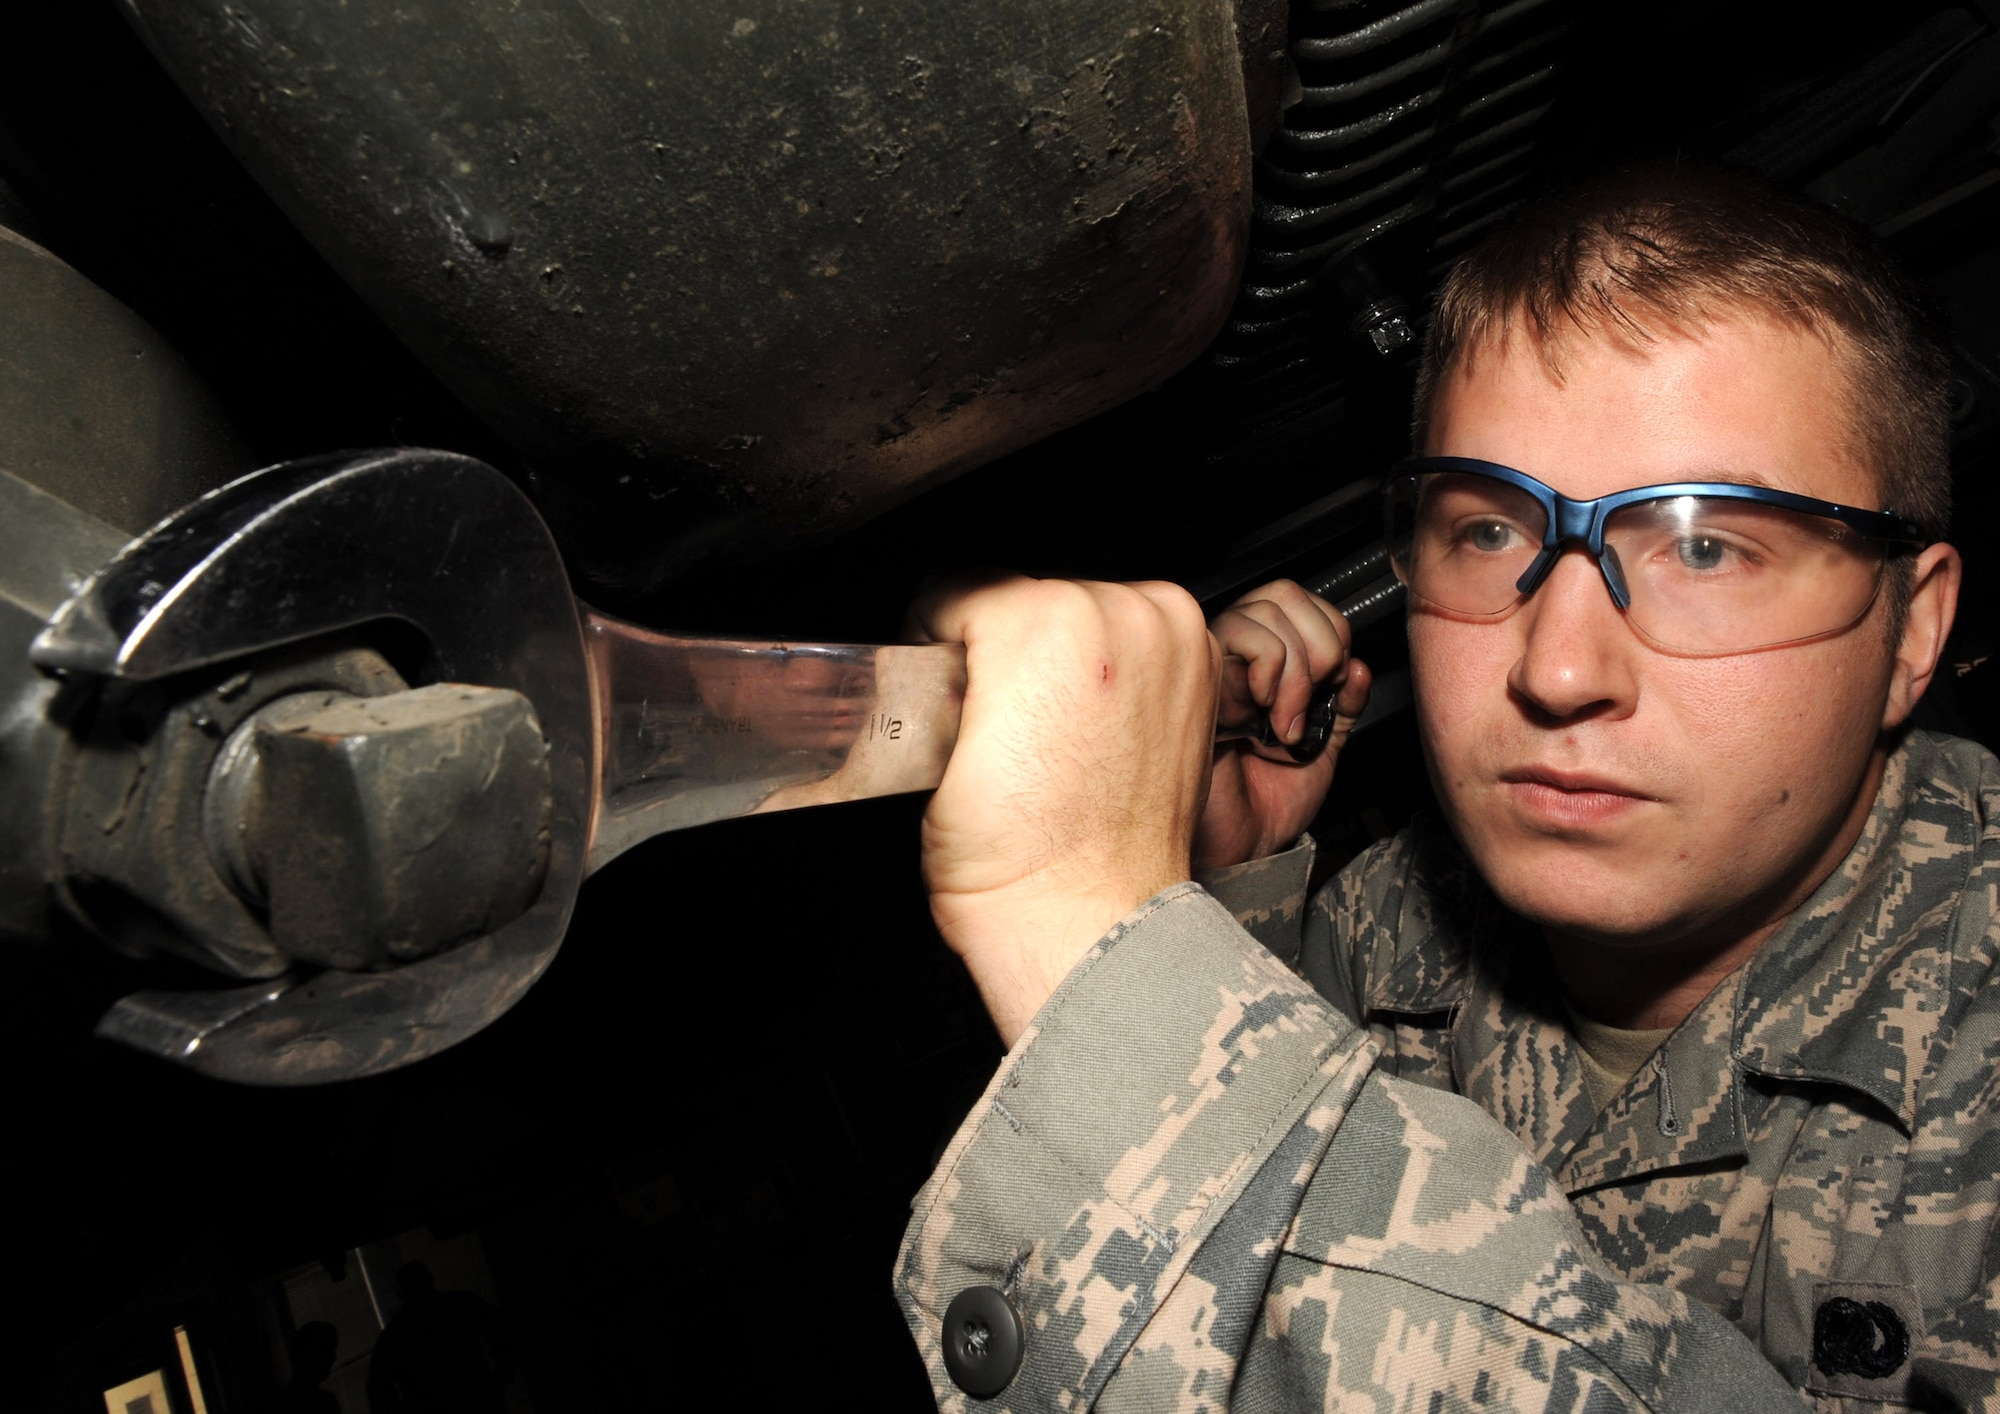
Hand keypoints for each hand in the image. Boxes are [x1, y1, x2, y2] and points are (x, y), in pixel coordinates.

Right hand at [907, 573, 1219, 1042]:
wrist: (1083, 918)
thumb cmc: (1014, 855)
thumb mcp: (930, 741)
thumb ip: (941, 663)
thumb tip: (950, 643)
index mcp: (1045, 620)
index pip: (962, 590)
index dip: (938, 640)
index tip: (942, 682)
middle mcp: (1122, 614)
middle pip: (1032, 596)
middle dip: (1006, 648)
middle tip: (995, 720)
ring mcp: (1173, 641)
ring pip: (1088, 612)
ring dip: (1064, 657)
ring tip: (1045, 732)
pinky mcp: (1201, 672)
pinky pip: (1138, 641)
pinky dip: (1114, 671)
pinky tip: (1090, 730)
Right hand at [1195, 580, 1369, 870]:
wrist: (1242, 846)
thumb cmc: (1268, 803)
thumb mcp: (1325, 748)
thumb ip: (1344, 707)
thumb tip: (1358, 668)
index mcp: (1266, 665)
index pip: (1300, 604)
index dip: (1331, 632)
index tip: (1334, 686)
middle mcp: (1238, 658)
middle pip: (1283, 594)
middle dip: (1319, 644)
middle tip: (1314, 699)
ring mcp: (1216, 666)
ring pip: (1263, 611)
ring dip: (1295, 667)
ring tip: (1286, 718)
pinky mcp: (1198, 681)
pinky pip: (1237, 636)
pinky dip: (1270, 670)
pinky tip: (1262, 714)